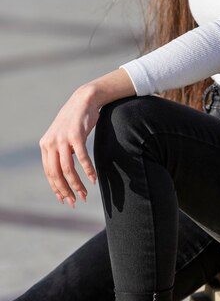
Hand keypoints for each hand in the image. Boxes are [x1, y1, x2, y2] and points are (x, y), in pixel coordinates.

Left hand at [39, 87, 98, 206]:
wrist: (84, 100)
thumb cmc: (75, 121)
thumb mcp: (62, 136)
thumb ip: (60, 152)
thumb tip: (64, 174)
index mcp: (45, 145)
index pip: (49, 172)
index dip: (56, 188)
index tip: (65, 199)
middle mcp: (51, 143)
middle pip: (56, 174)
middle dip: (66, 190)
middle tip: (75, 201)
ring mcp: (62, 139)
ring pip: (68, 169)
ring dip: (77, 184)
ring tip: (85, 194)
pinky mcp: (76, 136)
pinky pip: (82, 158)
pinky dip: (88, 170)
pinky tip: (93, 179)